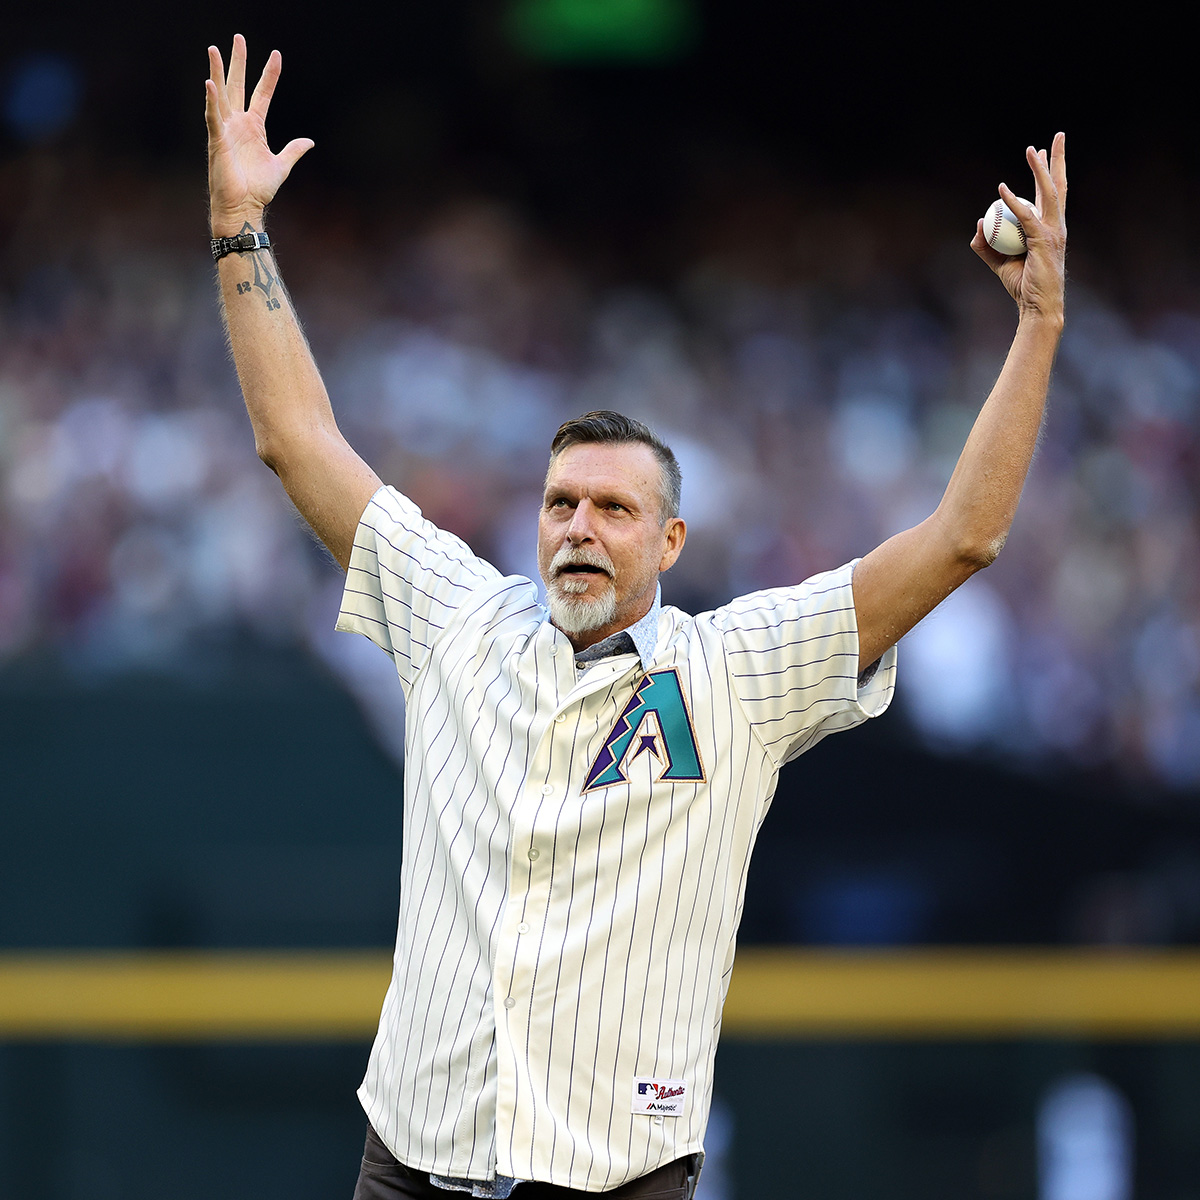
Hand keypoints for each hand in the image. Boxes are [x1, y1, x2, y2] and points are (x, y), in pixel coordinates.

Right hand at [205, 35, 313, 235]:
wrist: (244, 207)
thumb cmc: (258, 190)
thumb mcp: (282, 166)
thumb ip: (293, 150)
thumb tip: (309, 141)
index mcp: (254, 128)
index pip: (263, 94)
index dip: (269, 75)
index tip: (276, 55)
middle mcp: (238, 124)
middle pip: (238, 85)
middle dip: (238, 62)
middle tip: (239, 38)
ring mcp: (226, 130)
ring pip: (221, 94)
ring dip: (218, 72)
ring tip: (215, 49)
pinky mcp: (217, 140)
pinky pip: (212, 117)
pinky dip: (211, 101)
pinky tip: (209, 83)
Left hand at [971, 132, 1066, 322]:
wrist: (1036, 308)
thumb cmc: (1023, 287)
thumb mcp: (999, 263)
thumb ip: (987, 245)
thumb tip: (978, 226)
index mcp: (1050, 229)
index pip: (1052, 194)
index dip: (1048, 172)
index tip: (1043, 152)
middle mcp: (1057, 226)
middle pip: (1059, 186)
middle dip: (1057, 159)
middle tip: (1056, 136)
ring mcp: (1054, 232)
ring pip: (1048, 193)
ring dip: (1040, 170)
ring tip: (1033, 150)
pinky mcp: (1044, 241)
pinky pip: (1026, 217)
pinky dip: (1013, 202)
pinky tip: (1002, 190)